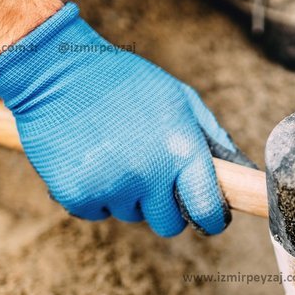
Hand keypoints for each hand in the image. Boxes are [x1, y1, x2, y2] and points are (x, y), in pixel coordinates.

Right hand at [0, 2, 251, 234]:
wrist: (54, 71)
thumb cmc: (123, 82)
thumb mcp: (179, 99)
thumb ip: (212, 139)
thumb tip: (241, 174)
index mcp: (181, 151)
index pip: (209, 212)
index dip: (211, 218)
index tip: (208, 215)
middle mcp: (149, 175)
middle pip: (169, 223)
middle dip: (165, 206)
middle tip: (149, 171)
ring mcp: (111, 188)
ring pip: (132, 215)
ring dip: (127, 194)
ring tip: (112, 152)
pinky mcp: (76, 195)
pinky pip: (96, 212)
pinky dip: (93, 194)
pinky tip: (88, 159)